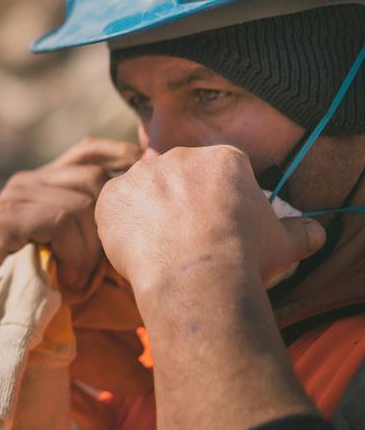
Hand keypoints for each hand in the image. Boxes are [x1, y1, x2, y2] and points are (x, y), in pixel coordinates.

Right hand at [0, 137, 141, 290]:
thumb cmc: (29, 295)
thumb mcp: (72, 255)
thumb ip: (95, 230)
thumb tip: (142, 207)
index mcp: (43, 184)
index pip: (89, 151)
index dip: (122, 156)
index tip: (149, 178)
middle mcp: (26, 182)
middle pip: (94, 177)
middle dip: (109, 222)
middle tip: (102, 270)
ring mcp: (13, 197)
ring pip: (82, 202)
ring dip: (91, 249)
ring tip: (80, 282)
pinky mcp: (4, 218)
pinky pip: (60, 219)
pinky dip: (74, 253)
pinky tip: (68, 281)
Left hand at [95, 145, 325, 292]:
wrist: (197, 273)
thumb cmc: (244, 256)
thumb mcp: (283, 244)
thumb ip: (299, 232)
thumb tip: (316, 231)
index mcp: (224, 159)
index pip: (217, 174)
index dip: (216, 204)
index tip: (217, 228)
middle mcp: (180, 156)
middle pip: (178, 178)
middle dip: (180, 205)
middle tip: (186, 240)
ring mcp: (142, 173)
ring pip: (144, 191)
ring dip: (150, 213)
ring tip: (163, 248)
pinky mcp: (113, 194)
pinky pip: (114, 207)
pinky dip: (121, 226)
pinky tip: (139, 249)